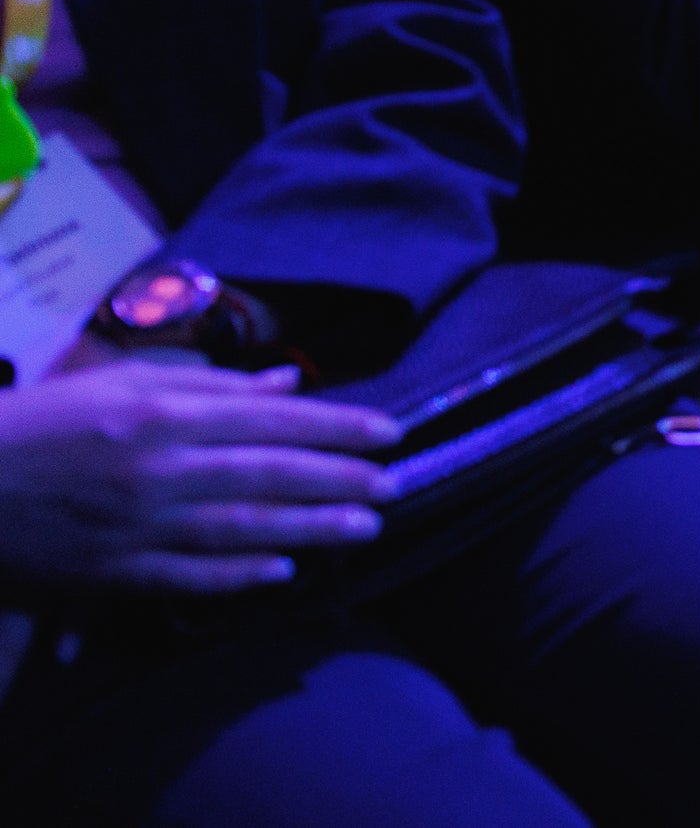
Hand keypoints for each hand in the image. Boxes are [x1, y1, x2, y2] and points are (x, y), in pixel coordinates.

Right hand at [0, 362, 396, 596]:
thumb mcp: (123, 381)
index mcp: (164, 414)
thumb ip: (210, 384)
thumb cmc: (46, 420)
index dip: (338, 426)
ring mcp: (138, 525)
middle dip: (340, 479)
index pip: (273, 419)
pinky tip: (284, 572)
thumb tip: (285, 383)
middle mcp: (159, 469)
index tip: (390, 431)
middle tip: (396, 484)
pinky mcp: (113, 569)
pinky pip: (189, 576)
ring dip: (310, 528)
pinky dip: (239, 576)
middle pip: (270, 474)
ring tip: (366, 526)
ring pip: (242, 529)